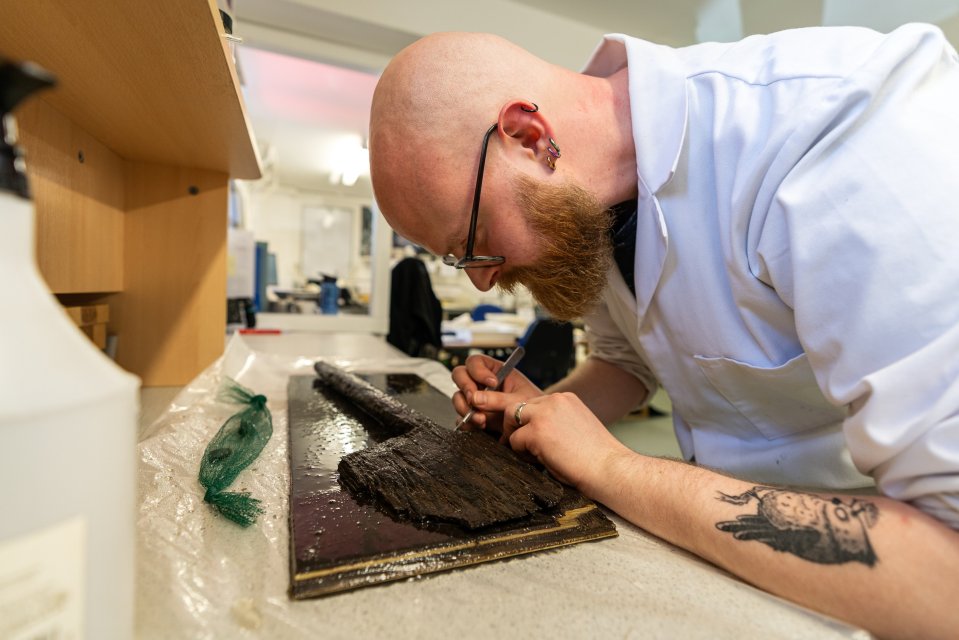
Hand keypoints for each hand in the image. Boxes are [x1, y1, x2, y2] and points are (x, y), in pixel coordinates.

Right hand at [451, 353, 541, 433]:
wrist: (534, 428)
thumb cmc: (532, 408)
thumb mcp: (519, 401)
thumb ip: (498, 399)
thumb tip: (475, 399)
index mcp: (495, 371)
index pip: (475, 362)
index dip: (478, 370)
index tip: (492, 382)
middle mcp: (482, 384)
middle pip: (460, 375)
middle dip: (465, 387)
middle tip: (474, 399)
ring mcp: (477, 400)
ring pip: (458, 397)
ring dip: (465, 408)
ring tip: (482, 419)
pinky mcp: (475, 416)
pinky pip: (461, 418)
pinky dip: (467, 423)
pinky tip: (480, 426)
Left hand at [499, 391, 634, 491]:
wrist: (610, 469)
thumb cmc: (596, 456)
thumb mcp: (577, 427)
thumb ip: (557, 421)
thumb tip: (536, 430)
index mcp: (566, 398)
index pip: (535, 403)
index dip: (530, 421)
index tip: (536, 438)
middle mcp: (554, 400)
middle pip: (518, 406)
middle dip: (516, 425)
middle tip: (521, 445)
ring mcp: (544, 414)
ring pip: (510, 417)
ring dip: (515, 435)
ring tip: (528, 454)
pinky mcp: (536, 432)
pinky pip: (514, 440)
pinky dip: (520, 453)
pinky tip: (537, 462)